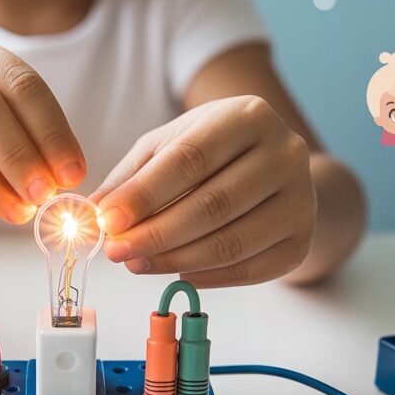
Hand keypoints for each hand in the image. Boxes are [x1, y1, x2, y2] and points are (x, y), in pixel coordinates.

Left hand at [91, 96, 315, 286]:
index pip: (191, 159)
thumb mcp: (167, 148)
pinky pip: (251, 270)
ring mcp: (302, 198)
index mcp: (247, 116)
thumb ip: (129, 178)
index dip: (145, 194)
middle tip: (116, 251)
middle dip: (155, 234)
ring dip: (175, 260)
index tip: (107, 220)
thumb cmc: (211, 154)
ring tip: (136, 263)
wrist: (273, 169)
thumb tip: (92, 214)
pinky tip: (177, 274)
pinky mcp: (302, 240)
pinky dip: (208, 278)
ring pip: (231, 242)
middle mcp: (285, 152)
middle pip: (212, 204)